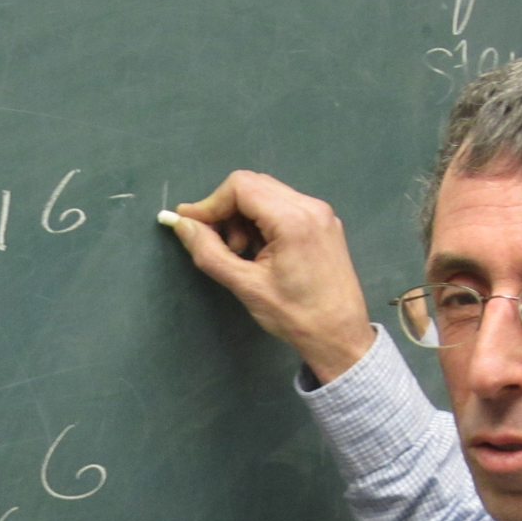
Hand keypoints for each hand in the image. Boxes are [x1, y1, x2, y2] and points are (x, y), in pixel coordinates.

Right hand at [162, 170, 375, 382]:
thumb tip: (182, 226)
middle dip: (227, 210)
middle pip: (253, 185)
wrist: (339, 335)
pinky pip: (283, 206)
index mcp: (293, 219)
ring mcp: (321, 213)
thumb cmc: (294, 315)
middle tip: (220, 245)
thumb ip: (209, 252)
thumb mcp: (245, 286)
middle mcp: (310, 206)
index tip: (190, 225)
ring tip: (242, 253)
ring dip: (244, 218)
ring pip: (267, 194)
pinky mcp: (324, 223)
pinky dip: (262, 222)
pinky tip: (261, 251)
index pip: (240, 187)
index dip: (209, 203)